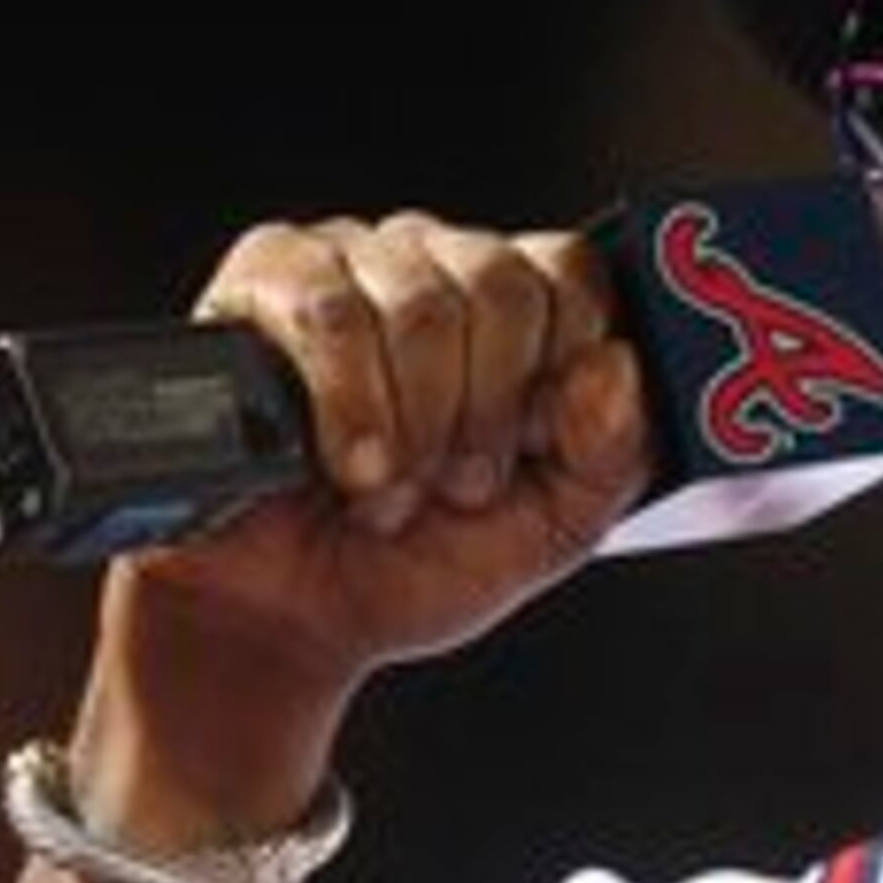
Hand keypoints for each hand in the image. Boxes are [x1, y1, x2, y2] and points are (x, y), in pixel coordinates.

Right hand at [75, 212, 650, 824]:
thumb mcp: (549, 531)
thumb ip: (611, 455)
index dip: (564, 355)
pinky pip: (328, 311)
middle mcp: (435, 271)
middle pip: (502, 281)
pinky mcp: (265, 280)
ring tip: (389, 483)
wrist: (284, 617)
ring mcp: (348, 265)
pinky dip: (345, 406)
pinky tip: (342, 461)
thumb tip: (616, 365)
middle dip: (485, 410)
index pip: (570, 268)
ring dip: (414, 423)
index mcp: (513, 316)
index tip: (534, 438)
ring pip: (421, 302)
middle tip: (455, 480)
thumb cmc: (409, 564)